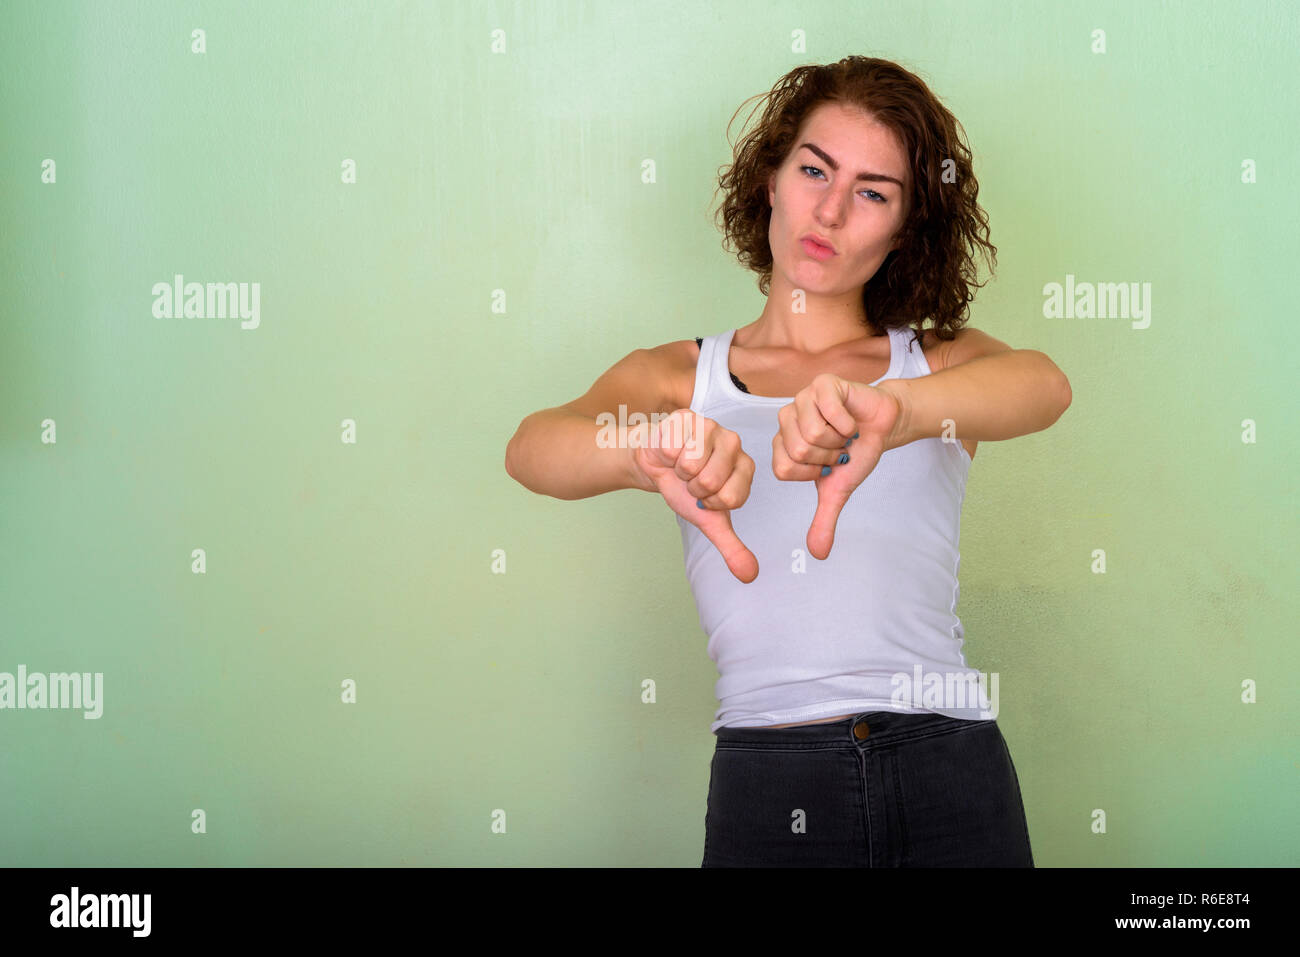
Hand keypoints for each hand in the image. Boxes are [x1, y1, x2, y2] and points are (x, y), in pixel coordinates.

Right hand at [631, 410, 758, 582]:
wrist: (654, 464)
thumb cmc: (684, 487)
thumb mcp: (708, 520)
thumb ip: (731, 546)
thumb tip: (750, 575)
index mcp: (746, 467)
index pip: (730, 497)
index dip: (709, 502)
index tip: (704, 495)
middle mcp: (734, 443)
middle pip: (710, 481)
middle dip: (691, 487)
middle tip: (690, 479)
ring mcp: (711, 426)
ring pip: (691, 463)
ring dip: (678, 471)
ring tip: (680, 465)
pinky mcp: (687, 417)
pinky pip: (673, 447)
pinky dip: (665, 455)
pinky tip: (669, 450)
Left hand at [771, 373, 902, 559]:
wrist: (883, 427)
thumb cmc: (856, 453)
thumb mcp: (839, 490)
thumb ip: (824, 519)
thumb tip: (818, 554)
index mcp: (782, 444)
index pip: (784, 469)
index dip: (813, 472)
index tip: (828, 465)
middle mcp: (786, 420)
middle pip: (798, 450)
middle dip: (828, 455)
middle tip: (839, 448)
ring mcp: (802, 399)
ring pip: (812, 432)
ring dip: (839, 439)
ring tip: (844, 433)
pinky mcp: (822, 384)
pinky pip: (829, 411)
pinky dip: (848, 422)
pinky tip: (850, 419)